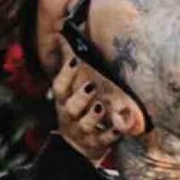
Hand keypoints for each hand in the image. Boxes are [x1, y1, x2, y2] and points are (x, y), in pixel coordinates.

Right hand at [51, 46, 118, 164]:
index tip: (77, 60)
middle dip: (80, 97)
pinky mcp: (95, 144)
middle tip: (91, 85)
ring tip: (101, 106)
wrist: (76, 146)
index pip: (60, 86)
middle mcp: (69, 116)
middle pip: (71, 107)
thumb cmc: (76, 109)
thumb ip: (69, 64)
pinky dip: (110, 135)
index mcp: (64, 100)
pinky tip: (118, 129)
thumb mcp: (69, 90)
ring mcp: (82, 131)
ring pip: (84, 124)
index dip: (66, 74)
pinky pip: (103, 140)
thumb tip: (62, 34)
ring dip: (93, 115)